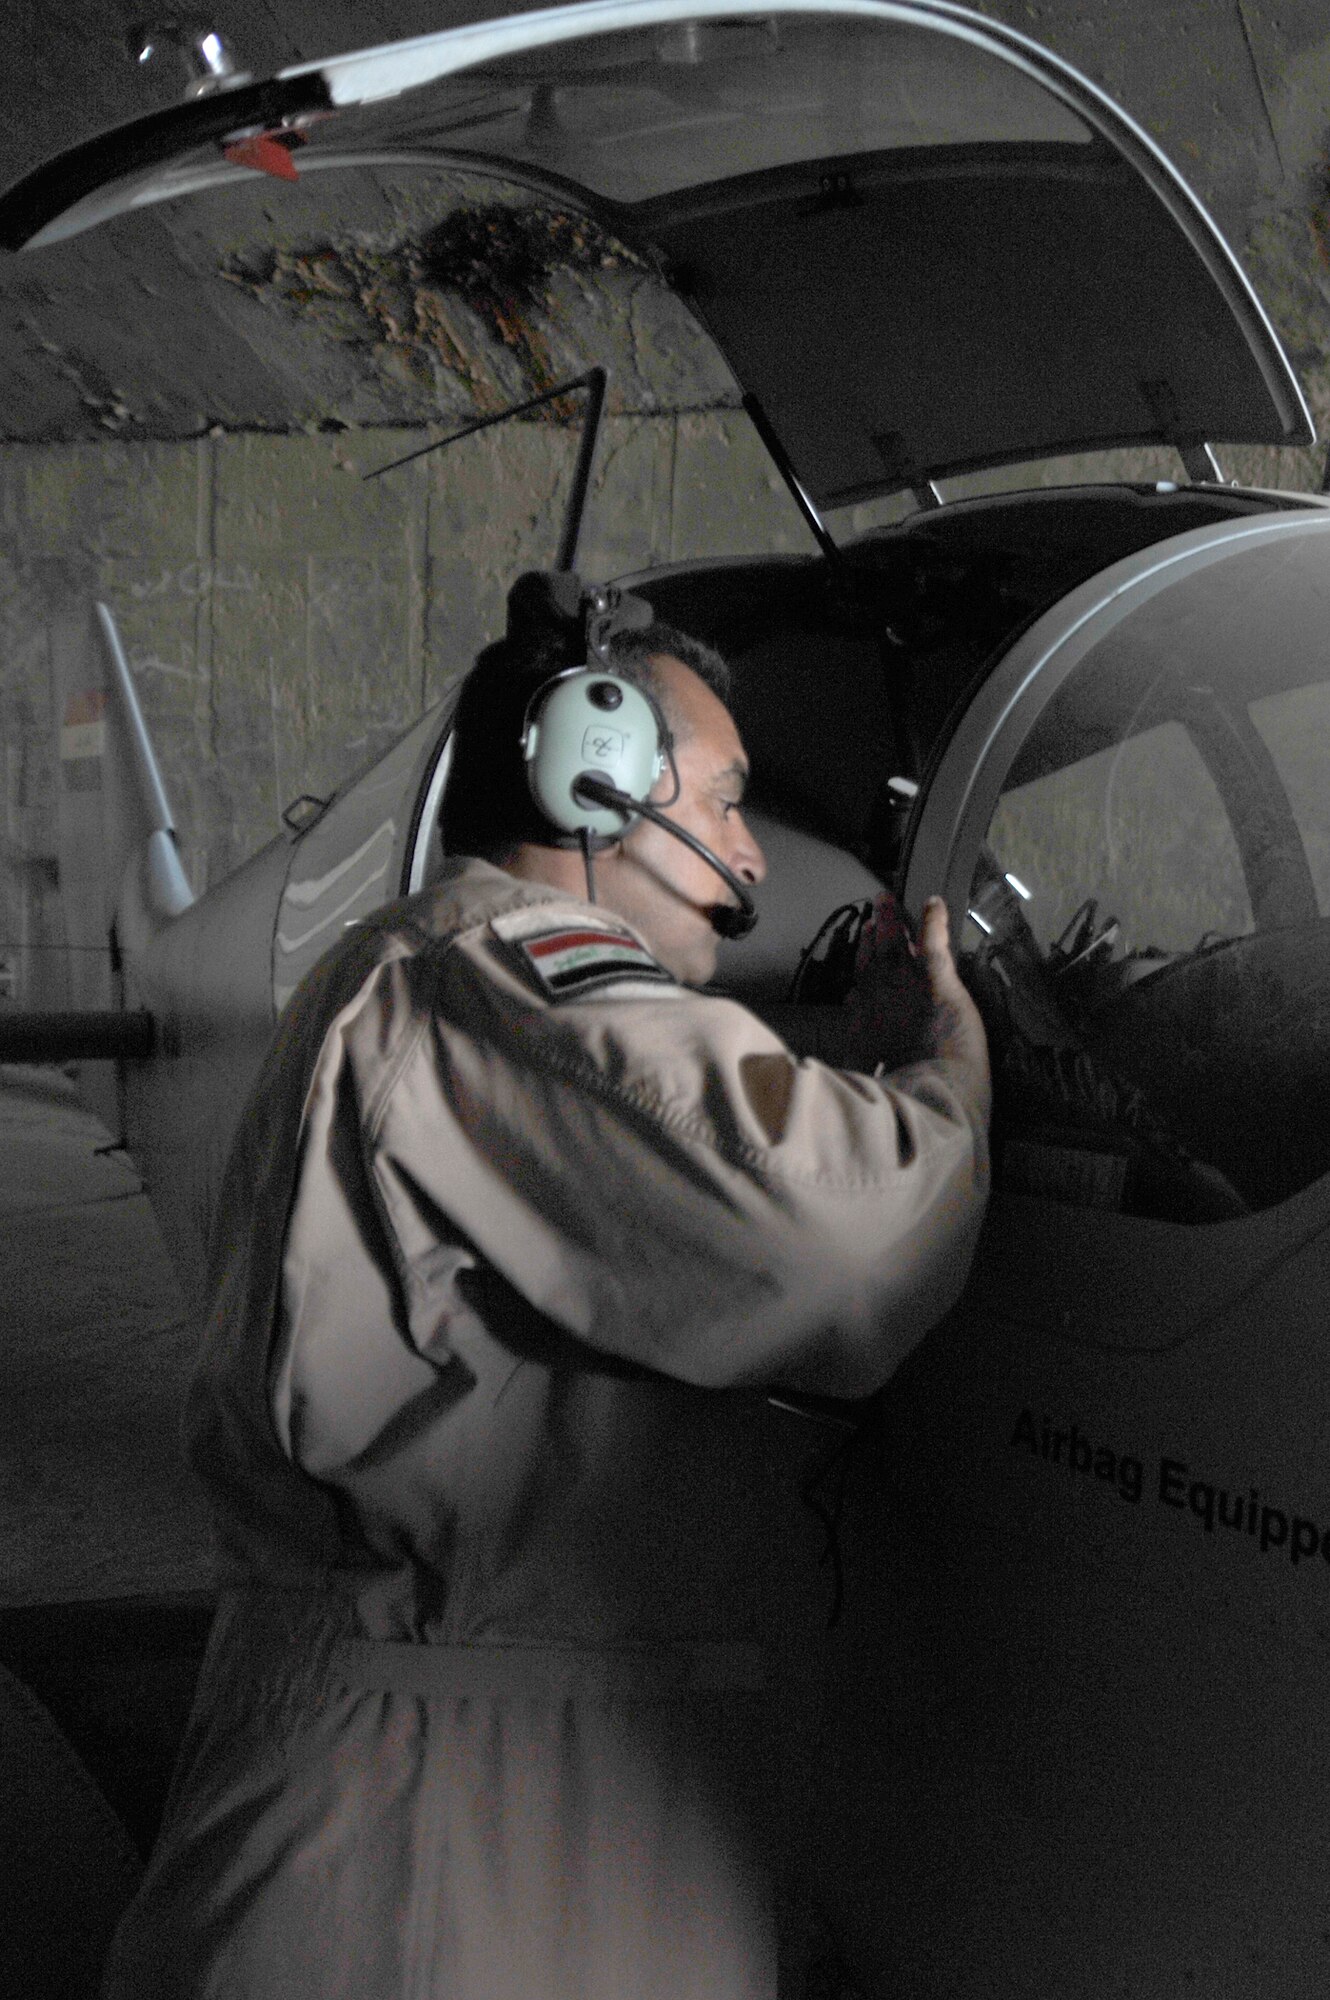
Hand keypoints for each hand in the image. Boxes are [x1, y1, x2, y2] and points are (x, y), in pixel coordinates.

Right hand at [843, 894, 989, 1118]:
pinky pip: (933, 943)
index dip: (862, 969)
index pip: (860, 990)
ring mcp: (905, 987)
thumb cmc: (902, 1098)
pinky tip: (934, 902)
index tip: (863, 953)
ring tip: (886, 901)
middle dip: (872, 938)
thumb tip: (840, 1074)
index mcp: (864, 1027)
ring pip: (895, 946)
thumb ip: (857, 1072)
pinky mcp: (936, 980)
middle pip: (872, 961)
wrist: (928, 1095)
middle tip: (872, 916)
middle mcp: (879, 1001)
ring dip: (891, 922)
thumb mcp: (865, 1086)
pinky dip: (933, 921)